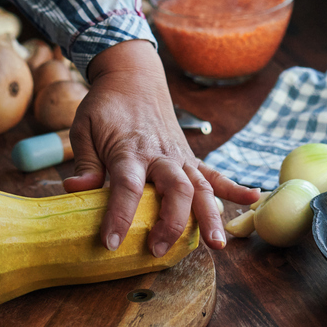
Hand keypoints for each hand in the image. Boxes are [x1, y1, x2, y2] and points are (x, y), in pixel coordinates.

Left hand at [63, 40, 259, 254]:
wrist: (132, 76)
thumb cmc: (105, 106)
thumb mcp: (84, 129)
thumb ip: (84, 163)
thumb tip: (73, 192)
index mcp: (129, 149)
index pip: (126, 186)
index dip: (119, 216)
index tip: (111, 243)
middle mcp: (159, 154)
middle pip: (174, 189)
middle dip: (171, 222)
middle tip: (158, 250)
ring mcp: (179, 155)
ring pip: (200, 187)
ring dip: (210, 216)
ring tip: (218, 244)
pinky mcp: (189, 156)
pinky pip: (214, 173)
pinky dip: (234, 187)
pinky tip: (254, 198)